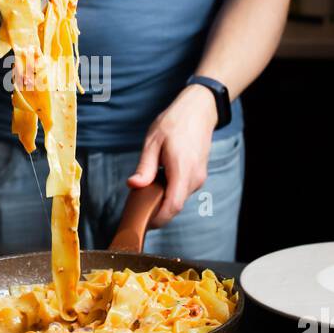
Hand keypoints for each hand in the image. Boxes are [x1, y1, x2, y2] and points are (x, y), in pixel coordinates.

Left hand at [127, 85, 218, 227]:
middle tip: (138, 207)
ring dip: (164, 200)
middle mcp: (194, 177)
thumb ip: (145, 167)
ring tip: (148, 190)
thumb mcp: (153, 141)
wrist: (199, 110)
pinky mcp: (199, 175)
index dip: (158, 219)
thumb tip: (134, 185)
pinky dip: (171, 192)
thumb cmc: (175, 122)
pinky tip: (160, 181)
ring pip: (179, 199)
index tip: (144, 222)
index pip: (172, 206)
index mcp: (182, 169)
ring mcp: (199, 177)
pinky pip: (183, 191)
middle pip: (175, 206)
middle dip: (158, 211)